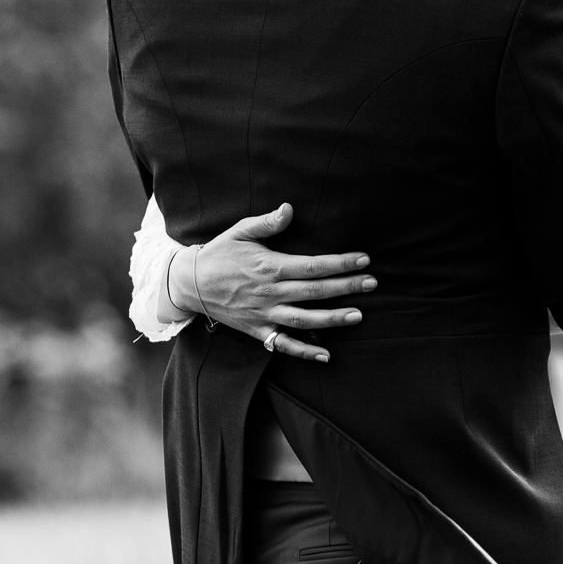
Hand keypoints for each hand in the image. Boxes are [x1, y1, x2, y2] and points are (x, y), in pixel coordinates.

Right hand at [166, 203, 375, 362]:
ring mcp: (264, 314)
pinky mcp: (258, 330)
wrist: (190, 284)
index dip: (340, 263)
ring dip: (333, 319)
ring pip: (305, 320)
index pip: (313, 266)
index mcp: (270, 266)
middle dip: (346, 288)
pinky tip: (326, 355)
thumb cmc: (219, 253)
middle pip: (315, 292)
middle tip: (372, 283)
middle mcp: (270, 293)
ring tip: (358, 316)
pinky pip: (284, 344)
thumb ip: (267, 222)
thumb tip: (289, 208)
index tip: (363, 259)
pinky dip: (305, 352)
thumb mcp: (240, 231)